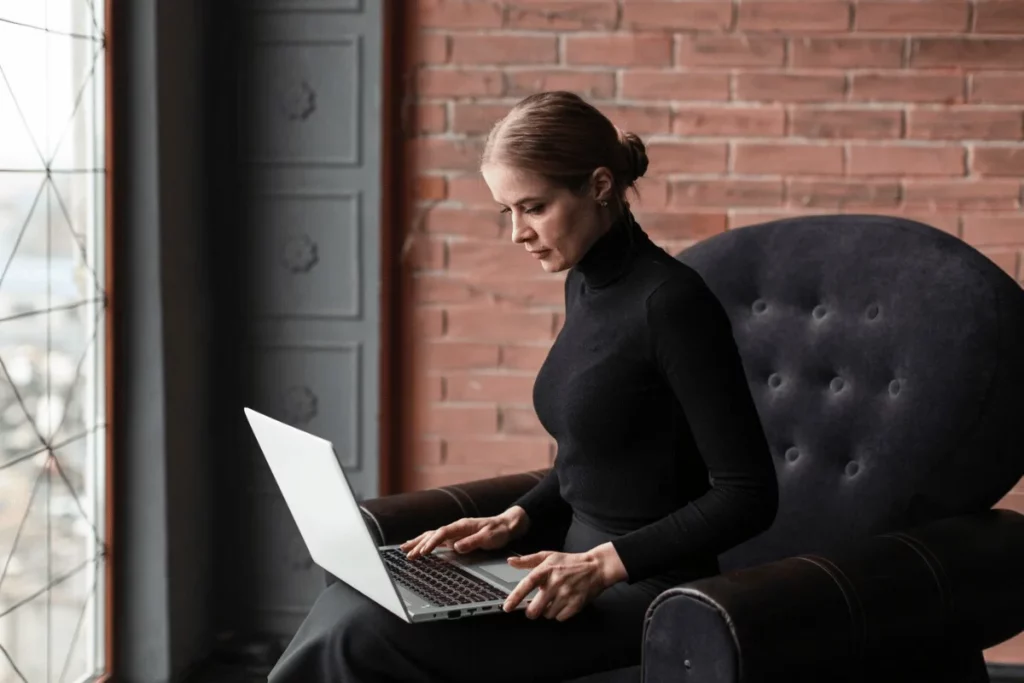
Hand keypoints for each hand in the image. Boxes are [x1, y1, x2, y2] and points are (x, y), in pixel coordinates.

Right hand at [399, 507, 528, 559]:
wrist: (507, 525)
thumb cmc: (498, 531)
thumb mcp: (488, 538)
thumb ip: (473, 542)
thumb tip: (457, 547)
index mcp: (462, 526)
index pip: (442, 533)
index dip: (431, 542)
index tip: (423, 552)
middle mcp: (456, 527)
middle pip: (433, 534)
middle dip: (419, 544)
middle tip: (408, 555)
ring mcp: (455, 532)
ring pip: (432, 536)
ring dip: (419, 542)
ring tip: (404, 549)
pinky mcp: (456, 537)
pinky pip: (437, 539)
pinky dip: (426, 543)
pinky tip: (419, 547)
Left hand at [501, 544, 626, 621]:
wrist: (596, 567)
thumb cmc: (570, 562)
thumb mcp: (548, 556)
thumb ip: (528, 560)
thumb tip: (510, 561)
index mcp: (546, 570)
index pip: (527, 584)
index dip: (515, 597)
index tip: (507, 607)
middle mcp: (555, 583)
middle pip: (535, 609)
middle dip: (532, 612)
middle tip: (535, 608)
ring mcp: (566, 594)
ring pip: (547, 615)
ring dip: (548, 611)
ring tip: (555, 600)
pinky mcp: (576, 604)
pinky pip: (560, 618)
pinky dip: (560, 614)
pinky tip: (563, 604)